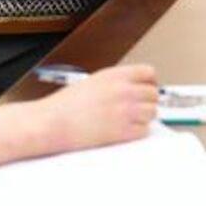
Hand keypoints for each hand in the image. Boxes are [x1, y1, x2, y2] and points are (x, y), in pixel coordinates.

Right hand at [0, 63, 157, 168]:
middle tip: (136, 108)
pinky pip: (144, 130)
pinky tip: (124, 131)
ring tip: (128, 120)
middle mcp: (123, 90)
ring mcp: (126, 110)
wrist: (51, 123)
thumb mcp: (92, 82)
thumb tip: (131, 88)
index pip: (148, 72)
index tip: (146, 88)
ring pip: (152, 112)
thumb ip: (114, 82)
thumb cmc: (64, 106)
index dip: (149, 82)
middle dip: (146, 101)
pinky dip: (137, 132)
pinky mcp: (124, 131)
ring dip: (143, 117)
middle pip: (153, 93)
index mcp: (115, 75)